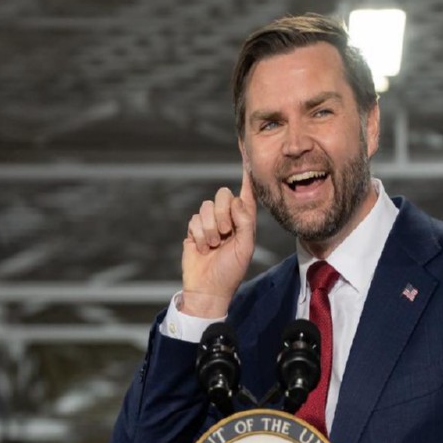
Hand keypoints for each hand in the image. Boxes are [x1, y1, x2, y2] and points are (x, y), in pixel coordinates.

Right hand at [179, 172, 256, 317]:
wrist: (208, 289)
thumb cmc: (231, 271)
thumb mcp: (245, 247)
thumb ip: (245, 222)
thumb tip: (238, 200)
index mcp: (244, 221)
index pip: (247, 193)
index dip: (246, 175)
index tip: (247, 154)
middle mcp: (228, 218)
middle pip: (223, 195)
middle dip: (223, 215)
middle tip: (225, 235)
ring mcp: (210, 223)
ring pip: (206, 207)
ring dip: (211, 229)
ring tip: (214, 246)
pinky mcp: (195, 230)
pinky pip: (195, 220)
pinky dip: (200, 235)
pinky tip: (203, 249)